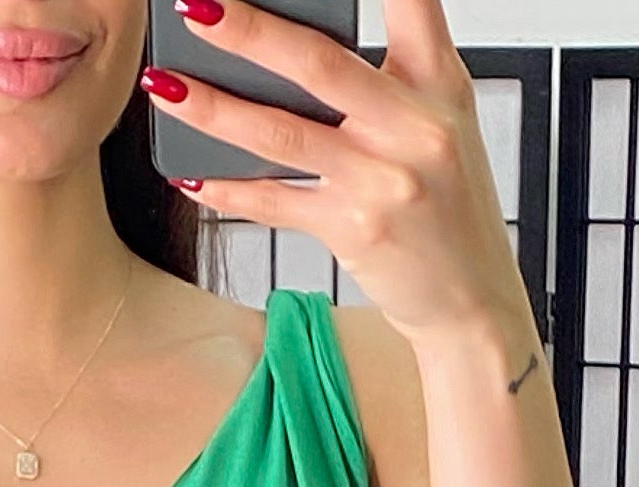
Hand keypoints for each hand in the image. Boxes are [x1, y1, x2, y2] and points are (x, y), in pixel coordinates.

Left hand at [146, 0, 535, 359]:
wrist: (474, 305)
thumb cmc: (450, 211)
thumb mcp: (441, 126)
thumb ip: (390, 78)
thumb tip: (295, 48)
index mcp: (440, 82)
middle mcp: (415, 125)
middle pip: (317, 61)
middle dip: (247, 30)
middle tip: (195, 5)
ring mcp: (383, 180)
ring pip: (282, 132)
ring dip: (213, 108)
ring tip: (164, 86)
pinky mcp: (356, 231)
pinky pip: (277, 202)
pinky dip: (228, 189)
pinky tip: (192, 174)